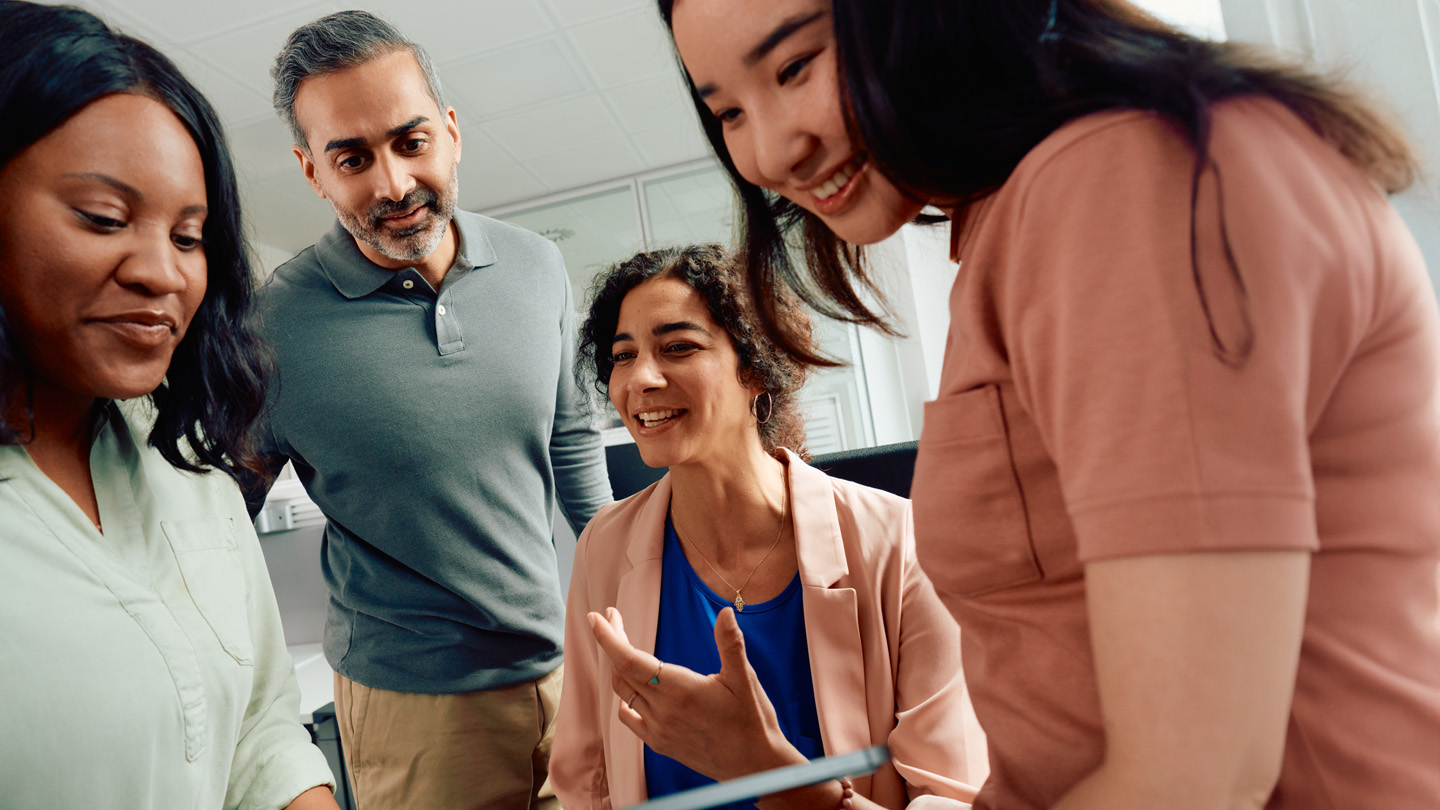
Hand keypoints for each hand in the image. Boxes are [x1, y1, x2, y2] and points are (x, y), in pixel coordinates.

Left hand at [588, 606, 806, 781]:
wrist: (754, 766)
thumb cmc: (753, 721)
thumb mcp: (745, 678)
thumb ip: (731, 643)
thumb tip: (726, 612)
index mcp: (680, 689)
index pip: (630, 660)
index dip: (609, 637)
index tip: (598, 617)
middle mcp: (663, 710)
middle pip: (621, 671)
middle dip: (613, 641)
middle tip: (614, 618)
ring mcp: (658, 729)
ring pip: (623, 692)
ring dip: (618, 667)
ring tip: (623, 646)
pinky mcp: (659, 743)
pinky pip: (629, 716)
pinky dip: (625, 697)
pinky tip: (633, 687)